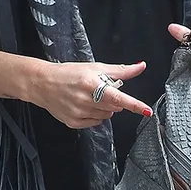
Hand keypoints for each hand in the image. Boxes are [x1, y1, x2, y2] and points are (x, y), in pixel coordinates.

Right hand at [28, 61, 151, 128]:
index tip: (147, 111)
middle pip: (115, 107)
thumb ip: (120, 70)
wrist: (43, 83)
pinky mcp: (73, 123)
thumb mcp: (95, 67)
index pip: (118, 98)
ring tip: (89, 96)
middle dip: (113, 99)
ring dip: (104, 107)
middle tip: (100, 89)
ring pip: (106, 116)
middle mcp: (85, 100)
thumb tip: (141, 66)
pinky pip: (95, 122)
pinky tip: (83, 105)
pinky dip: (94, 115)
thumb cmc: (69, 73)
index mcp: (92, 84)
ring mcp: (79, 113)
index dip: (134, 105)